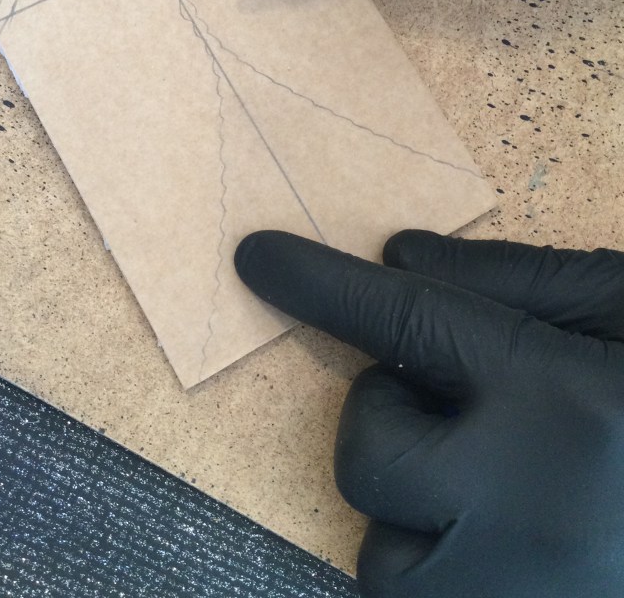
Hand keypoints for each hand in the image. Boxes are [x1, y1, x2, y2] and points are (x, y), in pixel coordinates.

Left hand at [235, 228, 623, 596]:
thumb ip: (516, 282)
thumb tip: (398, 257)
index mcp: (565, 401)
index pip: (404, 322)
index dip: (321, 283)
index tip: (256, 257)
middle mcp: (529, 509)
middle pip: (368, 448)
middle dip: (392, 411)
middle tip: (460, 403)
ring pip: (379, 551)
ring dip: (411, 502)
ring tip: (494, 484)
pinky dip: (433, 564)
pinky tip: (505, 533)